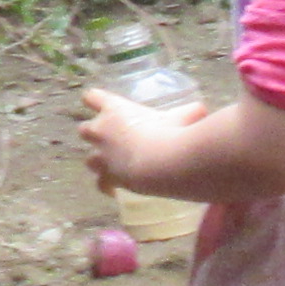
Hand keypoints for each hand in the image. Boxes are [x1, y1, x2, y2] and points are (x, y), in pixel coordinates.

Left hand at [79, 85, 202, 195]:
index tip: (101, 104)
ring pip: (88, 159)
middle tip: (111, 138)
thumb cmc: (171, 132)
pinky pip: (100, 184)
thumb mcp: (184, 115)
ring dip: (98, 161)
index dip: (95, 100)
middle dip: (94, 134)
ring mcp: (102, 157)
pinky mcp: (108, 178)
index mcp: (114, 109)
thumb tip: (201, 110)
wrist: (163, 163)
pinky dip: (107, 186)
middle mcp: (101, 131)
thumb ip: (189, 111)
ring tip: (114, 165)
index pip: (92, 97)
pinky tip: (117, 188)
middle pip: (83, 129)